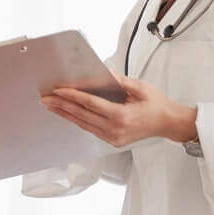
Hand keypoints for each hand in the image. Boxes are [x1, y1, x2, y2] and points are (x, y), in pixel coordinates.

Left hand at [41, 74, 198, 147]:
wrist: (167, 123)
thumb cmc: (156, 105)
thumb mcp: (140, 87)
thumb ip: (119, 81)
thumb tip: (102, 73)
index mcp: (121, 116)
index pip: (90, 104)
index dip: (72, 96)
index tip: (58, 90)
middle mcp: (115, 130)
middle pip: (82, 115)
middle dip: (62, 106)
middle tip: (46, 98)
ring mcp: (112, 138)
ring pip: (83, 124)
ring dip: (65, 114)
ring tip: (51, 106)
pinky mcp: (112, 141)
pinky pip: (90, 129)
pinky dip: (77, 120)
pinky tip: (68, 113)